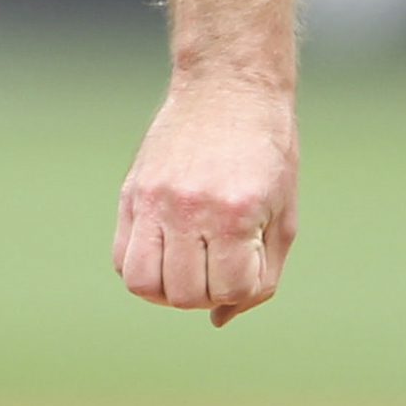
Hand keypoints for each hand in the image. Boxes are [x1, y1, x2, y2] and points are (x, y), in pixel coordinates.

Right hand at [113, 85, 297, 325]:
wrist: (230, 86)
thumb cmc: (268, 151)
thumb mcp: (283, 215)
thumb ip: (262, 274)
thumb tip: (219, 319)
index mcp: (235, 213)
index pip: (230, 291)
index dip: (242, 288)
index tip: (249, 260)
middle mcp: (190, 208)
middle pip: (184, 295)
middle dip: (207, 293)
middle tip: (219, 264)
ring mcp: (154, 199)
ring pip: (145, 283)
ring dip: (169, 289)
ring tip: (189, 265)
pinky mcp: (132, 192)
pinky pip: (122, 258)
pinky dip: (143, 269)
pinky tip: (167, 251)